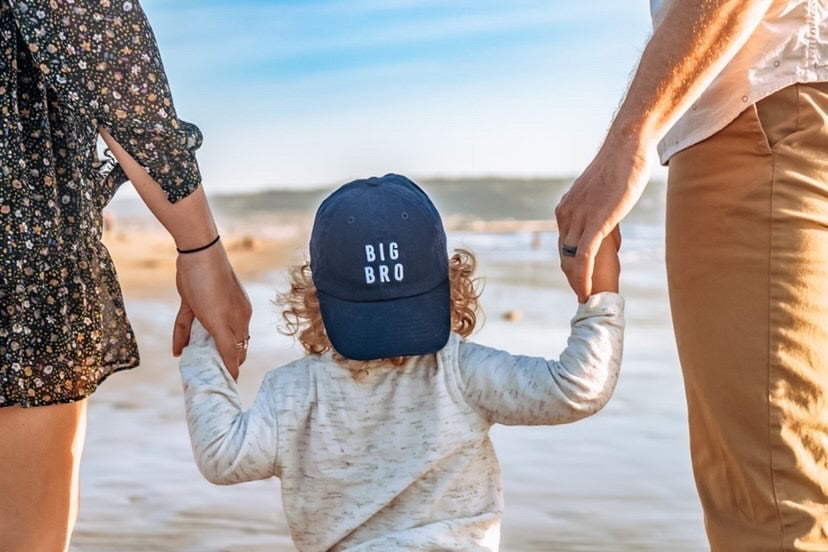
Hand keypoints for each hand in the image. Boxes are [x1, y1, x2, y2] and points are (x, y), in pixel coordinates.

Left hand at [172, 241, 251, 378]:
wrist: (196, 252)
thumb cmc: (212, 286)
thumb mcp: (219, 321)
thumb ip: (227, 347)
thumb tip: (235, 372)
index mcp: (241, 319)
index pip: (239, 350)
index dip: (232, 368)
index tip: (223, 384)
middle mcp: (229, 314)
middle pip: (223, 343)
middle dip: (215, 360)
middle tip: (205, 378)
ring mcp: (210, 307)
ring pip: (204, 335)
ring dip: (197, 349)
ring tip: (190, 366)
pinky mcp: (193, 301)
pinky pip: (188, 324)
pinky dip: (183, 336)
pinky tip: (177, 351)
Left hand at [555, 136, 650, 301]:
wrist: (626, 147)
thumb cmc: (622, 167)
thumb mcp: (606, 197)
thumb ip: (604, 217)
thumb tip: (611, 236)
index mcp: (566, 208)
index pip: (564, 243)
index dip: (570, 264)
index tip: (576, 280)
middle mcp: (566, 214)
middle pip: (564, 255)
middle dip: (571, 278)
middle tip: (580, 296)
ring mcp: (578, 218)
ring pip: (572, 259)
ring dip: (577, 282)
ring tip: (585, 300)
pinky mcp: (594, 222)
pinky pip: (584, 256)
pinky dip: (583, 277)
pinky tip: (586, 291)